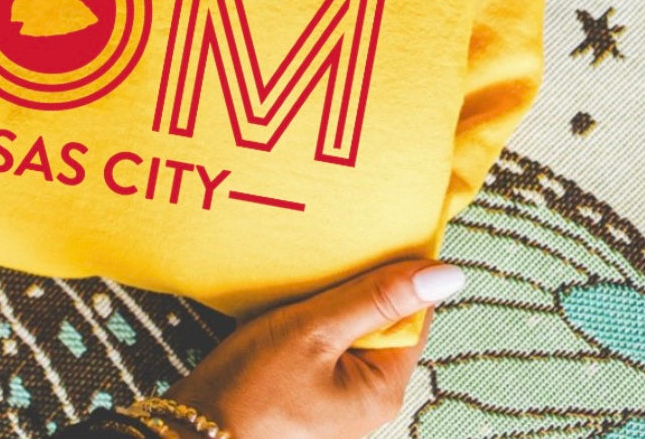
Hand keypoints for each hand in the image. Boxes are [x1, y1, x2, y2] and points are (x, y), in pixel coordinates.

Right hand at [163, 261, 462, 437]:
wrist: (195, 431)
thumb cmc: (252, 386)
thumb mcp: (313, 330)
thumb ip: (376, 298)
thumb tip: (449, 275)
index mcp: (384, 387)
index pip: (413, 313)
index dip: (397, 269)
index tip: (374, 227)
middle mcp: (370, 397)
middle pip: (381, 320)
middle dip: (357, 281)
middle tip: (332, 242)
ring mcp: (340, 398)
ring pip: (349, 328)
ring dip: (330, 296)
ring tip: (307, 266)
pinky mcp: (311, 393)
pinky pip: (325, 342)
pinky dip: (310, 316)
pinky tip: (287, 297)